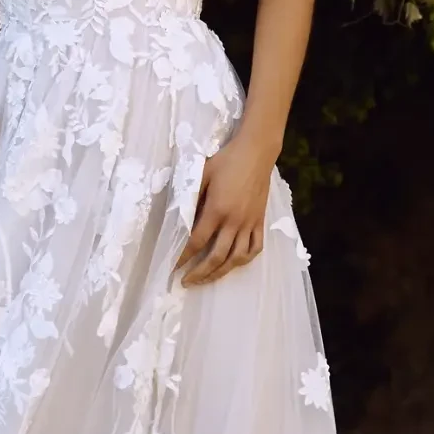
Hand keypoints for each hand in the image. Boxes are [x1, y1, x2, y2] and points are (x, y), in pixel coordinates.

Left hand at [175, 132, 274, 286]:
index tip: (173, 267)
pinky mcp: (260, 221)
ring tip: (208, 279)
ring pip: (237, 258)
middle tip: (187, 281)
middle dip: (200, 273)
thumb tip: (179, 218)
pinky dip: (244, 260)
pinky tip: (234, 263)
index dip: (183, 258)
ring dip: (221, 272)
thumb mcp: (202, 175)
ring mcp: (249, 223)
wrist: (256, 152)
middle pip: (216, 257)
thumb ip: (191, 197)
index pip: (196, 242)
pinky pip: (255, 248)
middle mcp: (234, 221)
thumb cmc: (226, 160)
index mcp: (217, 210)